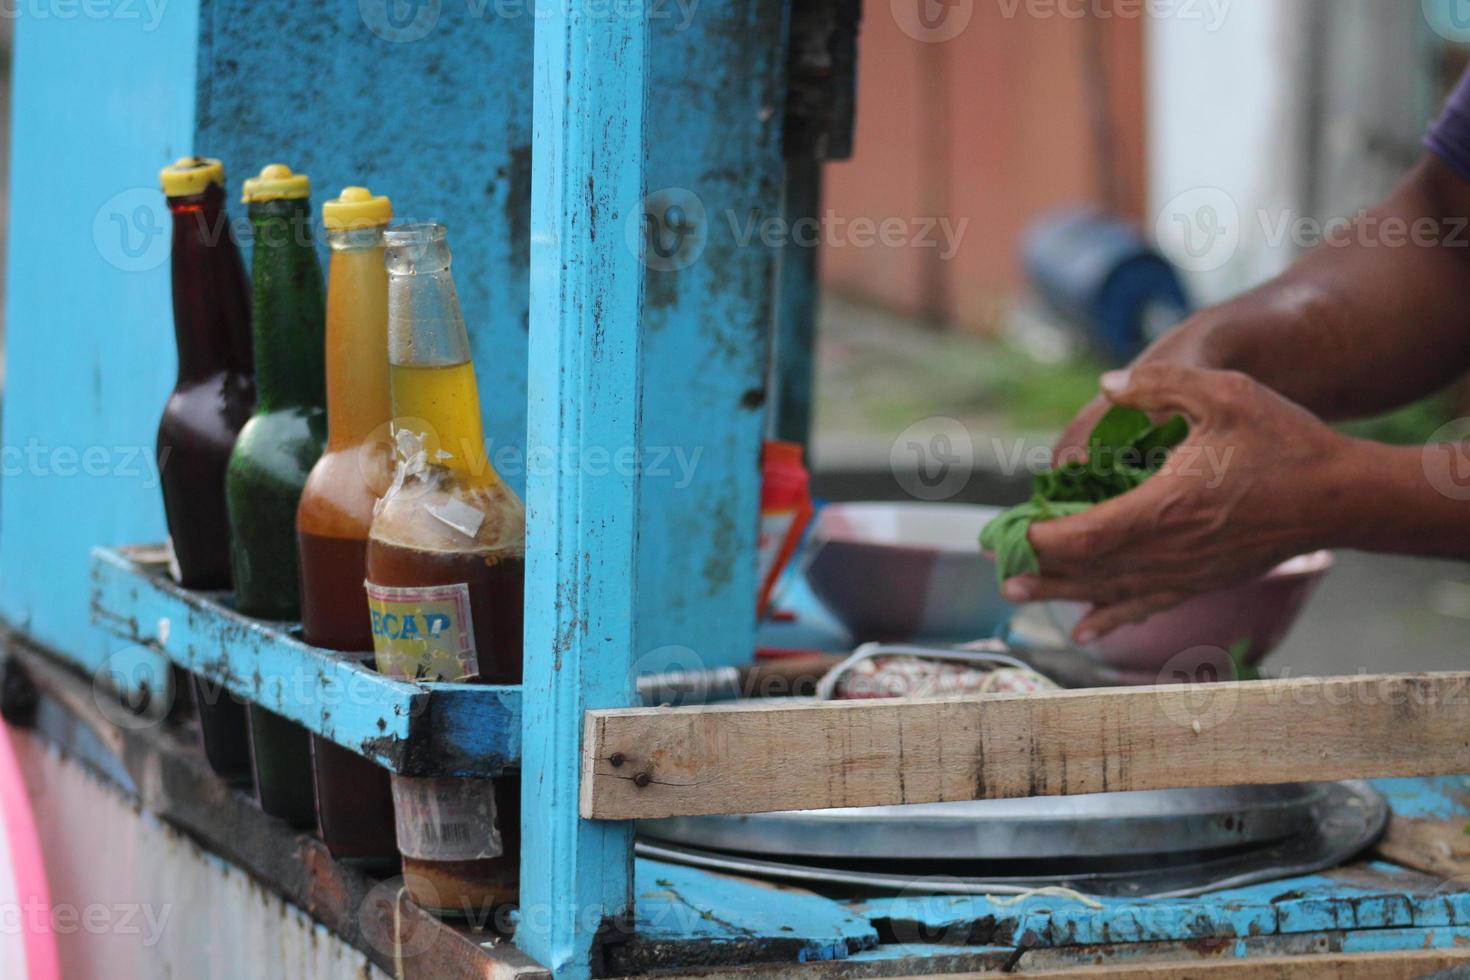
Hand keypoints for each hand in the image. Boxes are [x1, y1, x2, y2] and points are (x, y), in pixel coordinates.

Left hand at [1008, 364, 1349, 642]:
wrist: (1342, 496)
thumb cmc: (1283, 439)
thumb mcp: (1224, 392)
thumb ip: (1160, 384)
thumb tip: (1105, 386)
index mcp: (1166, 505)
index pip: (1087, 534)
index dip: (1043, 540)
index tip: (1010, 534)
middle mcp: (1171, 550)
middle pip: (1089, 569)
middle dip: (1040, 569)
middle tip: (997, 568)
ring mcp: (1188, 572)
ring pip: (1112, 590)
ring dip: (1063, 593)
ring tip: (1019, 595)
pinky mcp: (1204, 581)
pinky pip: (1148, 605)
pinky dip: (1113, 617)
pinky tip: (1086, 630)